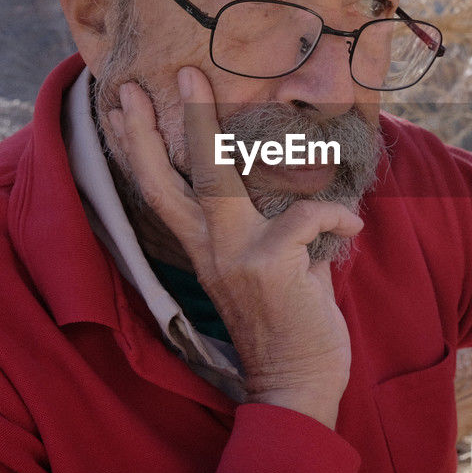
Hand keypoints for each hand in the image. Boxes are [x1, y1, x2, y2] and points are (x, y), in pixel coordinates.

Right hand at [106, 67, 361, 426]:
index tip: (116, 110)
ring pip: (215, 178)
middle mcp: (211, 252)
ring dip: (208, 128)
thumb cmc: (295, 327)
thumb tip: (299, 191)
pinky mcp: (269, 264)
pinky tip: (354, 225)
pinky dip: (338, 213)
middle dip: (147, 129)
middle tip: (127, 86)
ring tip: (206, 86)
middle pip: (167, 182)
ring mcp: (235, 257)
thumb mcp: (276, 271)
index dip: (138, 151)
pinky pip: (307, 213)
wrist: (301, 387)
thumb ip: (278, 229)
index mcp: (208, 252)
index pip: (163, 196)